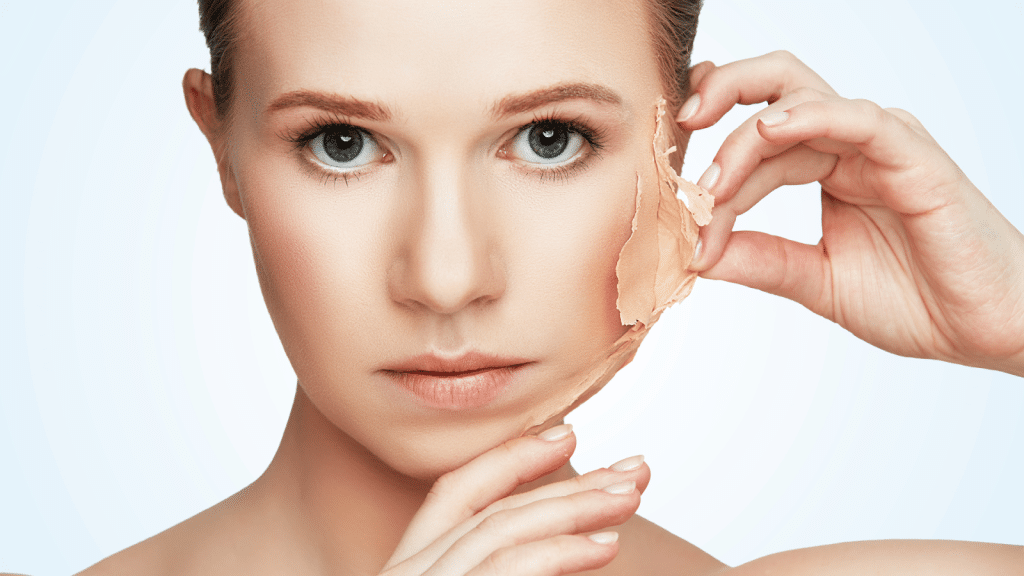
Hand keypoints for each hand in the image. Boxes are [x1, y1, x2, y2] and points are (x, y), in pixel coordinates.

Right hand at [379, 424, 648, 575]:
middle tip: (632, 470)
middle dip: (564, 481)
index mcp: (412, 568)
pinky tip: (603, 546)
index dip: (511, 457)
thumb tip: (573, 542)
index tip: (567, 434)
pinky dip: (559, 551)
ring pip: (500, 528)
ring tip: (628, 498)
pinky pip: (505, 565)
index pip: (454, 495)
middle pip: (489, 507)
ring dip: (572, 507)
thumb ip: (504, 563)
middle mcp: (408, 572)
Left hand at [679, 51, 1023, 375]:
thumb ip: (761, 259)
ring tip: (711, 182)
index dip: (711, 176)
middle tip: (676, 129)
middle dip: (717, 98)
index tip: (677, 211)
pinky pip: (859, 118)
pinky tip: (770, 130)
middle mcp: (850, 146)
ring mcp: (882, 145)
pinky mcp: (914, 156)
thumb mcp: (816, 281)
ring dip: (744, 137)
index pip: (755, 150)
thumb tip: (693, 252)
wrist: (987, 331)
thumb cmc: (916, 301)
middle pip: (772, 92)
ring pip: (800, 101)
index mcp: (828, 168)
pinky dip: (812, 116)